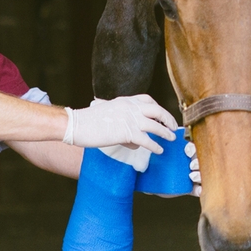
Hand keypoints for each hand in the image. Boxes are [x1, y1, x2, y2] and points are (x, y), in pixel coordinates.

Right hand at [63, 95, 178, 152]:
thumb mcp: (108, 115)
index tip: (163, 115)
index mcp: (124, 101)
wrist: (76, 125)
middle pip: (157, 110)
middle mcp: (130, 107)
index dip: (158, 107)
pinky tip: (159, 151)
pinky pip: (147, 140)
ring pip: (155, 125)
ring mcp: (129, 119)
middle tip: (173, 126)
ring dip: (166, 133)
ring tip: (171, 138)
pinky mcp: (127, 133)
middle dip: (168, 118)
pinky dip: (155, 146)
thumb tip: (134, 142)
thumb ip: (123, 124)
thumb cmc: (88, 122)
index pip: (147, 100)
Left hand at [150, 140, 201, 197]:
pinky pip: (200, 189)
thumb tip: (141, 153)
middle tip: (190, 165)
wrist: (154, 186)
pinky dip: (201, 189)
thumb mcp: (153, 163)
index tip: (186, 150)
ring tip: (192, 176)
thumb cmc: (156, 171)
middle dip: (197, 161)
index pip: (192, 148)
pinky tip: (198, 189)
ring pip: (203, 173)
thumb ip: (148, 157)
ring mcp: (192, 176)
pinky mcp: (192, 188)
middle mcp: (190, 164)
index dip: (192, 148)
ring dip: (200, 174)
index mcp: (183, 155)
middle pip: (200, 160)